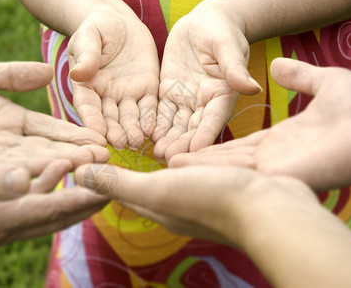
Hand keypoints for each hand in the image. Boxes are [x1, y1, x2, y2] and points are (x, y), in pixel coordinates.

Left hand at [0, 60, 108, 173]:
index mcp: (12, 124)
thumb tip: (49, 71)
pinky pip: (10, 176)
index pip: (52, 131)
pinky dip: (34, 176)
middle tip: (107, 158)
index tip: (100, 140)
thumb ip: (12, 74)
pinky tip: (55, 175)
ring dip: (64, 168)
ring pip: (36, 167)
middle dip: (79, 156)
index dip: (76, 136)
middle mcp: (8, 148)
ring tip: (91, 168)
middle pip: (51, 152)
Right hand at [0, 160, 107, 249]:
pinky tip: (55, 188)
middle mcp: (5, 228)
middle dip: (88, 201)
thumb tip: (23, 178)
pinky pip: (32, 213)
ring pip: (48, 216)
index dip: (86, 196)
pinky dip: (50, 199)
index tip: (113, 184)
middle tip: (115, 187)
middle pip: (59, 216)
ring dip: (72, 201)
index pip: (56, 209)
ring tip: (94, 187)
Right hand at [67, 10, 159, 149]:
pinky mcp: (146, 90)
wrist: (121, 22)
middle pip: (110, 118)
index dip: (92, 120)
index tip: (97, 133)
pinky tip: (153, 129)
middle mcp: (106, 96)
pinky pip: (149, 107)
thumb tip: (78, 74)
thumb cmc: (98, 27)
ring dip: (133, 130)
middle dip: (115, 131)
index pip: (88, 107)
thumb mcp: (89, 37)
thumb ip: (86, 55)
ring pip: (130, 117)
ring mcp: (127, 95)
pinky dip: (150, 119)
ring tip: (137, 141)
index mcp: (86, 86)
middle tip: (121, 143)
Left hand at [74, 164, 315, 245]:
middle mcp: (178, 206)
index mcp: (158, 207)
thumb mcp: (158, 188)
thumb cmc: (212, 199)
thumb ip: (119, 182)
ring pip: (176, 174)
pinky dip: (192, 157)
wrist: (273, 211)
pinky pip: (201, 168)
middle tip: (122, 140)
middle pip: (148, 184)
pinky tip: (192, 146)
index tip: (95, 158)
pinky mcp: (227, 187)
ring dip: (165, 159)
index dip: (108, 176)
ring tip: (155, 140)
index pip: (124, 192)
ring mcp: (204, 197)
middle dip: (135, 166)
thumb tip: (77, 175)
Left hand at [153, 0, 261, 159]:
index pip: (214, 118)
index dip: (205, 134)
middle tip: (169, 158)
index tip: (196, 150)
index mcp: (223, 94)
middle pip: (193, 127)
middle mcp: (205, 103)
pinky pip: (162, 111)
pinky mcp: (170, 93)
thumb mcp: (228, 47)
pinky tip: (147, 134)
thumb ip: (235, 69)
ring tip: (157, 152)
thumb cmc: (222, 31)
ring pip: (176, 124)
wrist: (204, 22)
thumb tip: (251, 88)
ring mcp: (186, 100)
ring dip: (168, 138)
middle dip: (182, 143)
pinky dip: (156, 123)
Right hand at [169, 58, 350, 190]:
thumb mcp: (325, 82)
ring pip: (226, 169)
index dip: (213, 140)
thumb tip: (278, 66)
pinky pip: (235, 175)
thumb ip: (299, 76)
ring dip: (196, 166)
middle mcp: (273, 159)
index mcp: (282, 141)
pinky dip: (208, 171)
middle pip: (226, 159)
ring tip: (166, 160)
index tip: (189, 135)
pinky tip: (184, 168)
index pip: (239, 144)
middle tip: (166, 152)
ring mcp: (274, 170)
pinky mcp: (277, 178)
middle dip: (196, 156)